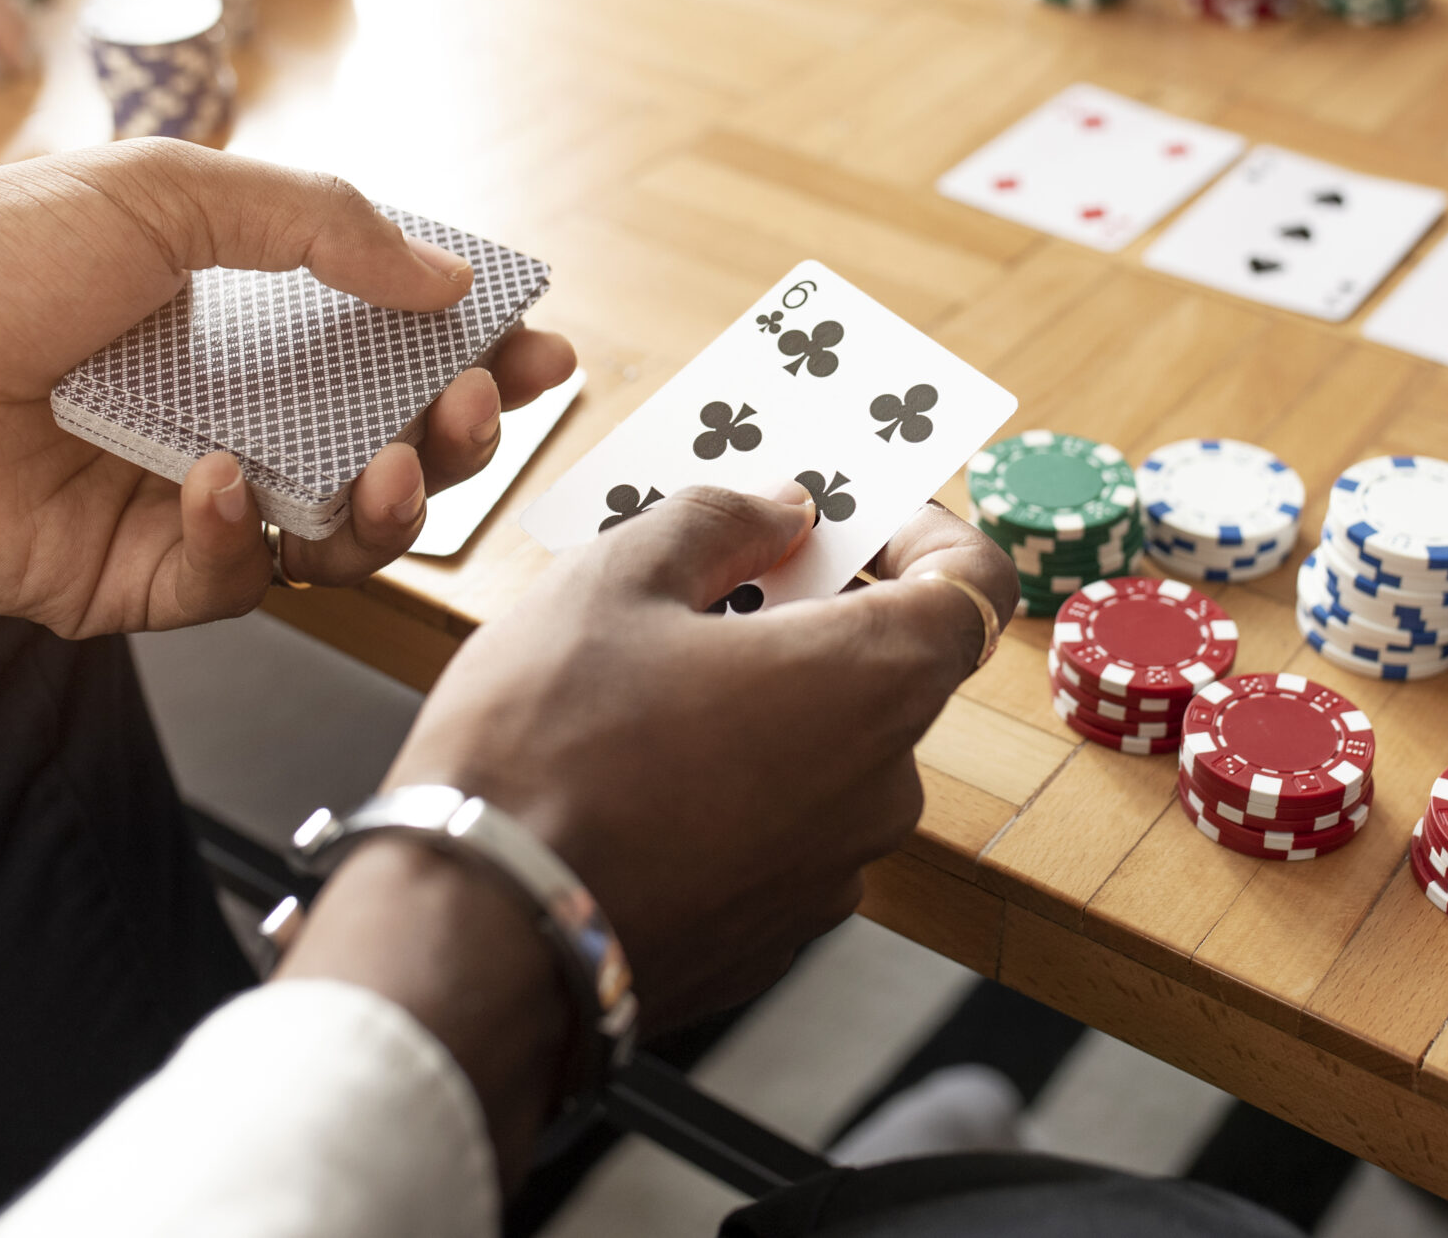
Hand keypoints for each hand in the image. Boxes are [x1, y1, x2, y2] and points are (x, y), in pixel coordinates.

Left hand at [0, 139, 576, 636]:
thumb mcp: (169, 191)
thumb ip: (319, 223)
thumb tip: (448, 275)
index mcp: (248, 320)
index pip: (396, 346)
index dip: (476, 353)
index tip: (536, 346)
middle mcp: (234, 412)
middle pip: (393, 448)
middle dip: (459, 437)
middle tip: (478, 409)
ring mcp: (189, 499)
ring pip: (337, 532)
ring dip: (390, 505)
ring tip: (395, 468)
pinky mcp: (134, 575)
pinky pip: (235, 581)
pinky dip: (244, 538)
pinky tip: (220, 481)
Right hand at [280, 491, 1015, 1179]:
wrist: (474, 935)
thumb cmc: (543, 748)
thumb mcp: (618, 578)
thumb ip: (722, 522)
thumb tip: (782, 511)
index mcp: (873, 682)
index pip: (974, 584)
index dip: (927, 531)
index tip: (855, 517)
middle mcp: (882, 787)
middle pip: (890, 668)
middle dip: (816, 614)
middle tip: (715, 582)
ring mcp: (833, 874)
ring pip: (829, 753)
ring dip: (770, 704)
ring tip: (651, 682)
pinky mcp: (776, 934)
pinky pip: (782, 830)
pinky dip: (738, 786)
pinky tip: (639, 772)